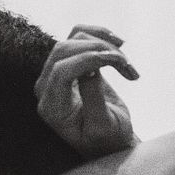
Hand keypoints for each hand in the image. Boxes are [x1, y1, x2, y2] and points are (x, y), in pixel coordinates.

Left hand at [35, 25, 139, 155]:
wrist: (111, 140)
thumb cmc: (107, 139)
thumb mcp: (102, 127)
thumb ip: (92, 99)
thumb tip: (90, 69)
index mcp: (51, 107)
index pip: (61, 71)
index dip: (88, 59)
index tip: (116, 62)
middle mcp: (47, 87)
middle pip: (63, 50)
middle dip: (98, 49)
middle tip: (126, 64)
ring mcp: (55, 72)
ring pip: (74, 38)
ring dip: (105, 43)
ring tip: (127, 63)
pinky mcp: (70, 62)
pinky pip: (79, 35)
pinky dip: (100, 34)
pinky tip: (120, 43)